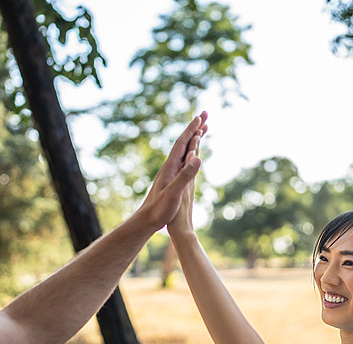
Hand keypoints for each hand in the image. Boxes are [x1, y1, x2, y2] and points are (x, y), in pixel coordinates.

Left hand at [137, 111, 206, 229]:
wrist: (147, 220)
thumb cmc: (160, 209)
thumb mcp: (174, 192)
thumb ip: (185, 175)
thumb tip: (197, 158)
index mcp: (170, 166)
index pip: (182, 143)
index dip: (192, 130)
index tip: (201, 117)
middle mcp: (170, 166)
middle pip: (183, 142)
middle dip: (194, 128)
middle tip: (205, 115)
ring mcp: (170, 172)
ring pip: (184, 150)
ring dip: (193, 138)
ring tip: (201, 130)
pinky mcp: (171, 179)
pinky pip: (183, 160)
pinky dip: (190, 152)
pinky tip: (191, 154)